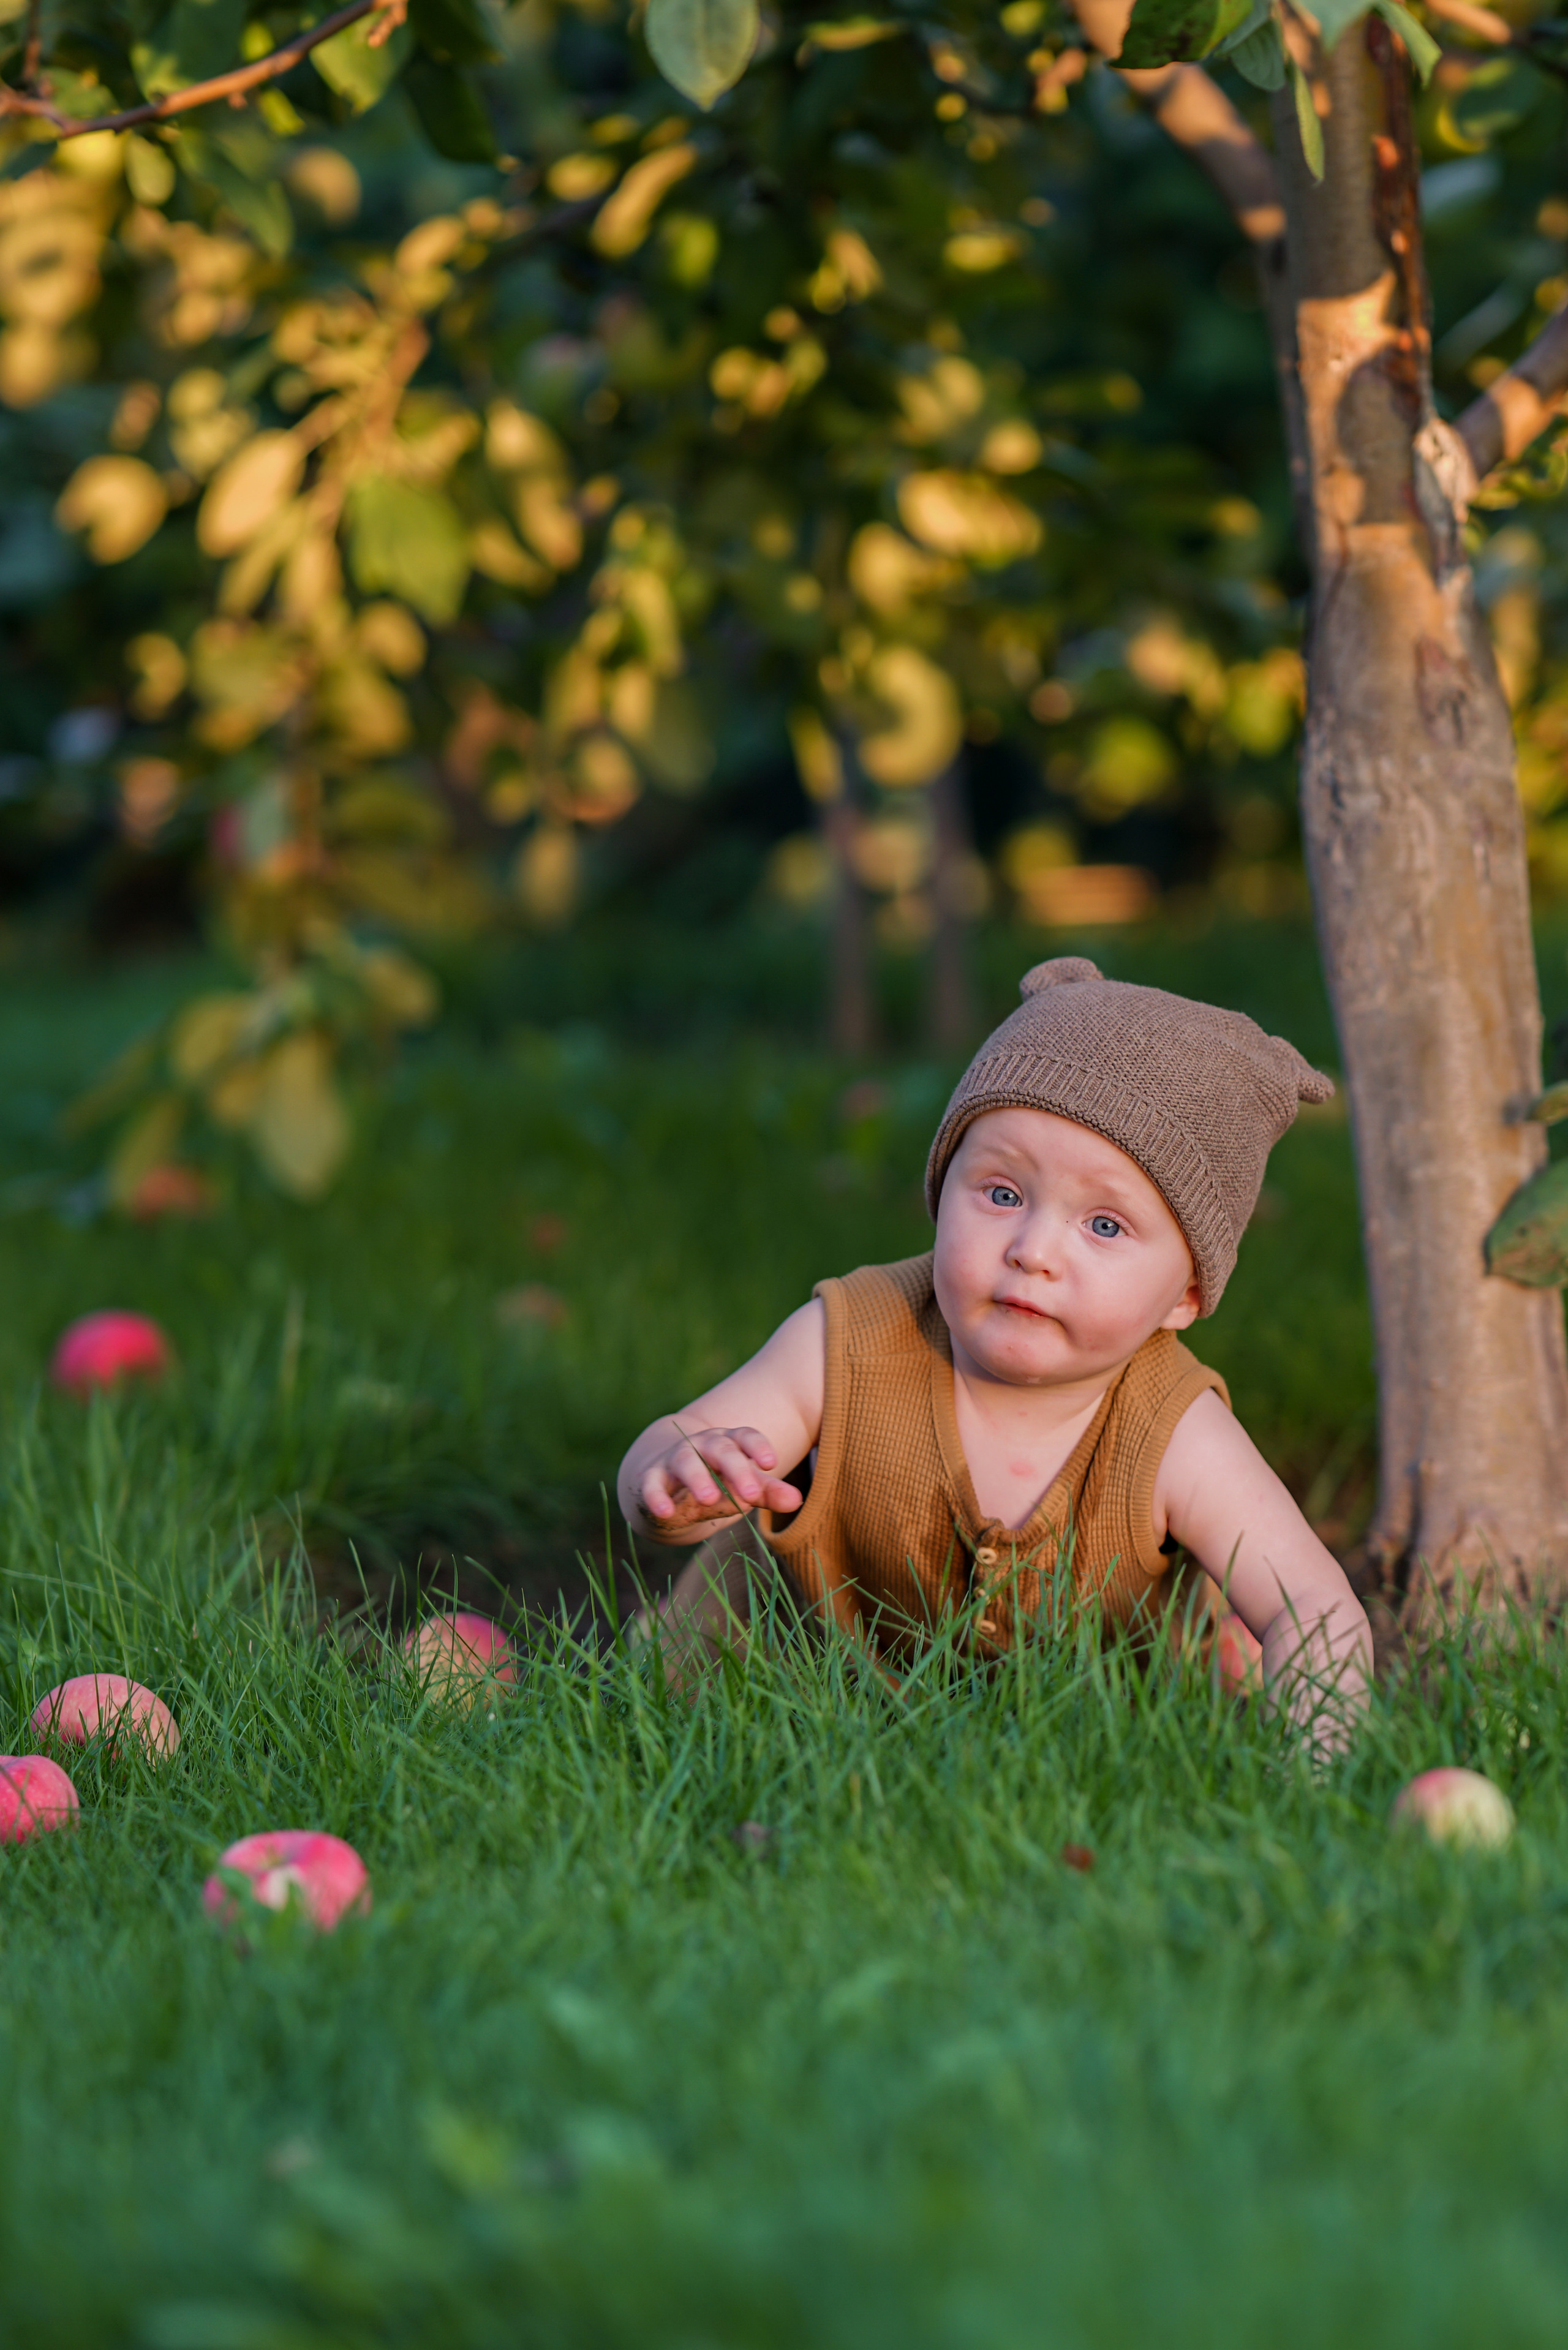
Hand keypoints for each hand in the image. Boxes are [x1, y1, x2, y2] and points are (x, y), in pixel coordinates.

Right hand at [638, 1425, 802, 1533]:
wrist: (665, 1478)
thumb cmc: (714, 1480)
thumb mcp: (741, 1486)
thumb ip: (767, 1492)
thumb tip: (797, 1501)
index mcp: (728, 1442)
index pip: (744, 1436)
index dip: (757, 1447)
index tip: (771, 1463)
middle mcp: (702, 1445)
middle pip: (720, 1448)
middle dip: (736, 1469)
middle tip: (751, 1494)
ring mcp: (674, 1459)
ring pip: (686, 1461)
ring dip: (698, 1478)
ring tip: (709, 1499)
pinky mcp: (651, 1478)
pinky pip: (651, 1483)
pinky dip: (656, 1496)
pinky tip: (665, 1511)